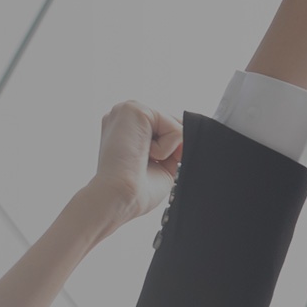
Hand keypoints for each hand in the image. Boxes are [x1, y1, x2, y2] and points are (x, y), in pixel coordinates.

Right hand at [87, 101, 183, 225]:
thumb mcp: (162, 163)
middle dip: (171, 149)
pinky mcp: (135, 110)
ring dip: (167, 150)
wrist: (118, 198)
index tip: (145, 166)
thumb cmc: (134, 189)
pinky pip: (175, 129)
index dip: (169, 150)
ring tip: (142, 159)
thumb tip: (188, 132)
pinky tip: (143, 154)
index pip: (165, 128)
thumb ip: (174, 143)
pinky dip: (166, 149)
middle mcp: (124, 114)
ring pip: (175, 125)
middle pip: (172, 124)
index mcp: (126, 127)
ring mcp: (128, 109)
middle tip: (145, 164)